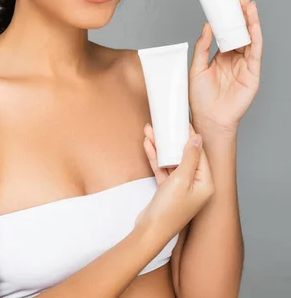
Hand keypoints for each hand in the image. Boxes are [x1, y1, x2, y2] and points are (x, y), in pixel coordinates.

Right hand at [134, 121, 213, 239]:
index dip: (190, 136)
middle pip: (184, 155)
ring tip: (150, 131)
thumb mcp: (181, 180)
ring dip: (160, 146)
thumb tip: (198, 139)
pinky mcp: (168, 190)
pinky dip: (155, 158)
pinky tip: (148, 145)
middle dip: (172, 140)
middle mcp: (196, 185)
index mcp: (206, 184)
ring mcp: (181, 188)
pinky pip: (163, 169)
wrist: (150, 232)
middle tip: (164, 125)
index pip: (200, 154)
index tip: (183, 122)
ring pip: (171, 160)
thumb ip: (190, 158)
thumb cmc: (169, 210)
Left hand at [189, 0, 262, 135]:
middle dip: (242, 14)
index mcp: (221, 56)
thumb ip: (202, 47)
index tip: (228, 1)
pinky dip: (255, 36)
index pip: (228, 32)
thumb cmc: (200, 98)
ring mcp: (245, 65)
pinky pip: (255, 51)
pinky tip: (253, 24)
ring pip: (250, 38)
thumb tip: (207, 26)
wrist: (208, 119)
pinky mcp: (253, 73)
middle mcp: (235, 58)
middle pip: (241, 32)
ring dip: (251, 21)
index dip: (229, 17)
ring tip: (248, 4)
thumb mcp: (196, 67)